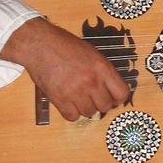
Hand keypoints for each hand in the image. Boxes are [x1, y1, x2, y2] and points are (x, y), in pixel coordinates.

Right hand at [1, 17, 129, 121]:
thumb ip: (103, 71)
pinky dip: (71, 113)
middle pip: (106, 106)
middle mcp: (91, 81)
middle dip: (101, 103)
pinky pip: (72, 117)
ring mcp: (76, 91)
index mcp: (102, 68)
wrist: (41, 45)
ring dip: (85, 108)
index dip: (117, 98)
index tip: (112, 97)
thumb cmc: (65, 46)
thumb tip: (111, 88)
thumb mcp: (92, 54)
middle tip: (93, 98)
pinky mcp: (60, 99)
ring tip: (78, 97)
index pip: (122, 93)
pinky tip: (68, 102)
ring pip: (90, 113)